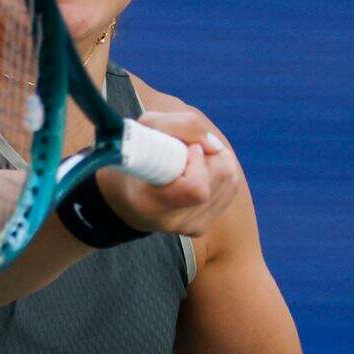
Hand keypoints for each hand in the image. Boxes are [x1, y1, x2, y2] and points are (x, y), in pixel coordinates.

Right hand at [96, 109, 242, 236]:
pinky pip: (229, 190)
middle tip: (190, 148)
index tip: (187, 147)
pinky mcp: (201, 226)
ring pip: (230, 182)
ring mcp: (189, 227)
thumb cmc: (133, 155)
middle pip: (221, 179)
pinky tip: (200, 171)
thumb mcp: (146, 128)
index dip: (198, 162)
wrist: (124, 195)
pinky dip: (220, 173)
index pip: (195, 188)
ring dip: (217, 161)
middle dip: (211, 154)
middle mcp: (172, 221)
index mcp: (150, 203)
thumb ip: (180, 125)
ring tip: (192, 159)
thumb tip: (213, 144)